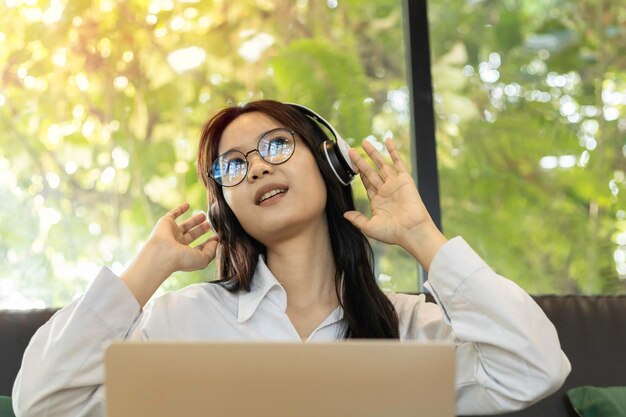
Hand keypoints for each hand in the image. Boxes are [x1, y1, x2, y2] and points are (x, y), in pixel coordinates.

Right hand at [148, 202, 217, 273]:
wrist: (162, 253)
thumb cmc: (182, 259)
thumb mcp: (202, 259)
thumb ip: (211, 251)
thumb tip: (215, 242)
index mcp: (186, 254)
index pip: (199, 248)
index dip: (208, 243)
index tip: (216, 238)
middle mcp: (178, 244)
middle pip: (192, 235)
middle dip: (201, 230)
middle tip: (210, 224)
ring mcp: (172, 233)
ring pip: (185, 225)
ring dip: (194, 220)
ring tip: (204, 215)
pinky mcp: (166, 223)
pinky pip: (173, 214)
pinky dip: (180, 209)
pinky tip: (188, 205)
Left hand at [343, 138, 446, 270]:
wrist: (411, 231)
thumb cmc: (393, 233)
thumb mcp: (370, 227)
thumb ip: (357, 219)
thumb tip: (345, 214)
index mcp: (378, 201)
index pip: (366, 183)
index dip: (359, 173)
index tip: (351, 164)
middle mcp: (386, 191)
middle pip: (370, 172)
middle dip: (361, 161)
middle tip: (351, 151)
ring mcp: (395, 184)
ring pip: (381, 165)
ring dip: (373, 153)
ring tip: (364, 142)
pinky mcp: (405, 180)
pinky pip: (398, 162)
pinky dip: (393, 151)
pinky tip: (387, 140)